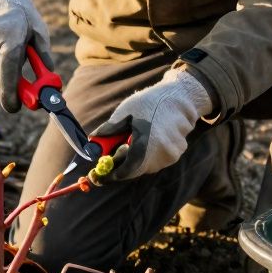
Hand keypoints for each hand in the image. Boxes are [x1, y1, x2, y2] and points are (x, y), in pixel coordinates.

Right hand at [0, 0, 50, 112]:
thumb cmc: (21, 17)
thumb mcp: (38, 30)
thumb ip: (44, 55)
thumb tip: (50, 82)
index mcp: (10, 36)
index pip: (7, 71)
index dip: (10, 93)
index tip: (15, 107)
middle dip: (0, 94)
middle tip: (10, 99)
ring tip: (1, 81)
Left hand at [93, 66, 212, 178]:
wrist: (179, 96)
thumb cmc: (150, 102)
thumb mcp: (125, 112)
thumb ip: (109, 130)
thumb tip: (93, 142)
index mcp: (145, 146)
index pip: (125, 172)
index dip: (111, 175)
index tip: (98, 176)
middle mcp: (160, 155)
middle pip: (135, 170)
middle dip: (122, 164)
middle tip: (113, 154)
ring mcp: (171, 156)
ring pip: (146, 166)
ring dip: (135, 158)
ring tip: (132, 139)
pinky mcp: (177, 153)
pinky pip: (157, 160)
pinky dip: (148, 154)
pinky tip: (148, 136)